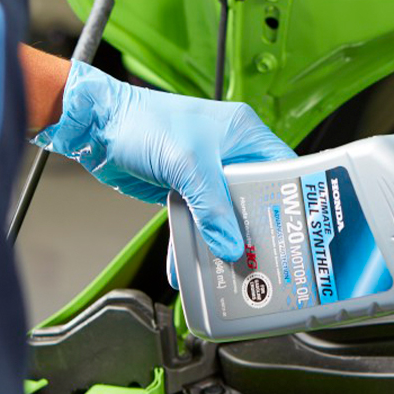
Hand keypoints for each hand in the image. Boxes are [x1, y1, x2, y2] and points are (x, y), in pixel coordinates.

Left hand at [32, 61, 295, 266]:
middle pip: (255, 200)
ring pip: (225, 216)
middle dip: (256, 231)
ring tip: (231, 271)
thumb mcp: (187, 165)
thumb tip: (230, 246)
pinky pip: (198, 222)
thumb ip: (212, 208)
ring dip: (223, 242)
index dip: (291, 200)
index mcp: (243, 134)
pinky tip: (192, 266)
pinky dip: (194, 243)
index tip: (298, 230)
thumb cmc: (141, 122)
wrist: (96, 127)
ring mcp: (206, 174)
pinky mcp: (185, 190)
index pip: (282, 169)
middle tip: (265, 259)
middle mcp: (229, 153)